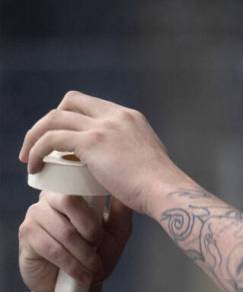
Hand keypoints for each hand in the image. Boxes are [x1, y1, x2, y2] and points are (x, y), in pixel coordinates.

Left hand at [19, 91, 192, 215]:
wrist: (163, 190)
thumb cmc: (157, 186)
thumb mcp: (146, 159)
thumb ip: (132, 153)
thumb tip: (119, 164)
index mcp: (130, 116)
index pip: (90, 103)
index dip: (70, 117)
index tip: (61, 141)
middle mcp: (116, 115)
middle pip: (70, 100)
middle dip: (50, 121)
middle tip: (42, 147)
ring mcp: (104, 126)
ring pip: (54, 118)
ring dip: (35, 136)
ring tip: (29, 158)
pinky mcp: (92, 142)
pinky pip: (51, 139)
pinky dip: (36, 151)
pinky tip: (34, 166)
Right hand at [19, 193, 132, 291]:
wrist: (76, 284)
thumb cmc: (98, 253)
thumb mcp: (116, 232)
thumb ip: (121, 212)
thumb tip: (125, 191)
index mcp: (74, 190)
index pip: (81, 183)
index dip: (95, 204)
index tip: (104, 230)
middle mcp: (50, 197)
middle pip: (68, 201)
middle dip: (90, 229)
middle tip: (99, 246)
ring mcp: (35, 215)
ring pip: (65, 231)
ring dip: (84, 254)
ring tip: (94, 267)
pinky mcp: (26, 235)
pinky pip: (52, 248)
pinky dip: (72, 265)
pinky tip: (82, 275)